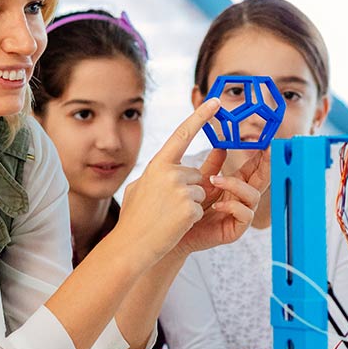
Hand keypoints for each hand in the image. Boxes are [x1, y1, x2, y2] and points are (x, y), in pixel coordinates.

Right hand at [115, 99, 220, 263]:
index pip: (182, 134)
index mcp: (157, 164)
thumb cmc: (134, 219)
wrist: (131, 246)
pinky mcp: (189, 207)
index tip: (216, 102)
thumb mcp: (139, 188)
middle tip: (166, 207)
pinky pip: (200, 208)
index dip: (200, 116)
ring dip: (190, 205)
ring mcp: (180, 189)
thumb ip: (156, 174)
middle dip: (189, 190)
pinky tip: (174, 225)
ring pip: (201, 192)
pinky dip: (190, 218)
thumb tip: (170, 169)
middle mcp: (170, 172)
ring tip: (168, 216)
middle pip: (196, 175)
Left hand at [171, 148, 269, 256]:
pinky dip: (233, 206)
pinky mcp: (236, 229)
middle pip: (263, 179)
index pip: (255, 167)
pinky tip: (216, 205)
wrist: (178, 231)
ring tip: (214, 180)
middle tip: (267, 148)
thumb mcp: (202, 183)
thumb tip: (222, 145)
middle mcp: (242, 199)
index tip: (268, 140)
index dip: (263, 154)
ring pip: (253, 195)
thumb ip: (213, 165)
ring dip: (235, 185)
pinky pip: (245, 215)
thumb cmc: (190, 208)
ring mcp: (241, 214)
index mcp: (237, 185)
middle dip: (266, 163)